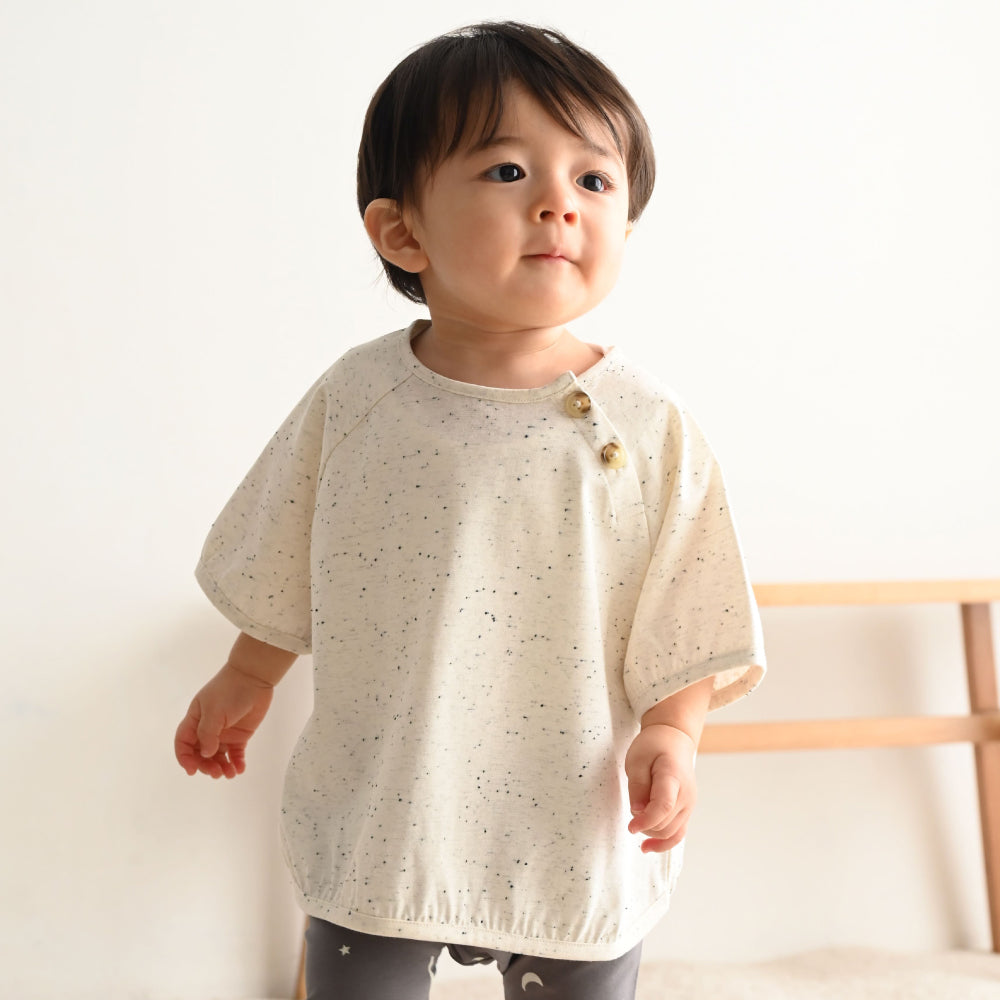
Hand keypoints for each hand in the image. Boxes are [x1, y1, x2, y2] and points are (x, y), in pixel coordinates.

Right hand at [174, 664, 274, 778]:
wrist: (254, 678)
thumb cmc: (230, 691)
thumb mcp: (213, 711)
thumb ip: (208, 734)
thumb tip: (206, 754)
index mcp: (195, 720)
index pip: (183, 743)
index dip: (185, 758)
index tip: (192, 770)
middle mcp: (207, 729)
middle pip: (200, 754)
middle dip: (206, 766)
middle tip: (216, 773)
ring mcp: (224, 733)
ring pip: (217, 757)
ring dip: (221, 767)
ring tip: (230, 774)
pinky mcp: (240, 735)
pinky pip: (235, 754)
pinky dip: (236, 763)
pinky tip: (239, 769)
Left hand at [624, 724, 697, 852]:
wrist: (674, 740)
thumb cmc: (653, 746)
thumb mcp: (636, 759)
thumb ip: (637, 786)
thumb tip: (637, 812)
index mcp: (672, 777)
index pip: (663, 806)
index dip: (646, 821)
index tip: (630, 827)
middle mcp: (686, 794)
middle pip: (665, 824)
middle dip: (644, 825)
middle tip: (631, 809)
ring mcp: (689, 804)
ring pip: (671, 833)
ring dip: (651, 833)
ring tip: (637, 823)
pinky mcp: (687, 810)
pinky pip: (678, 833)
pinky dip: (664, 842)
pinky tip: (647, 847)